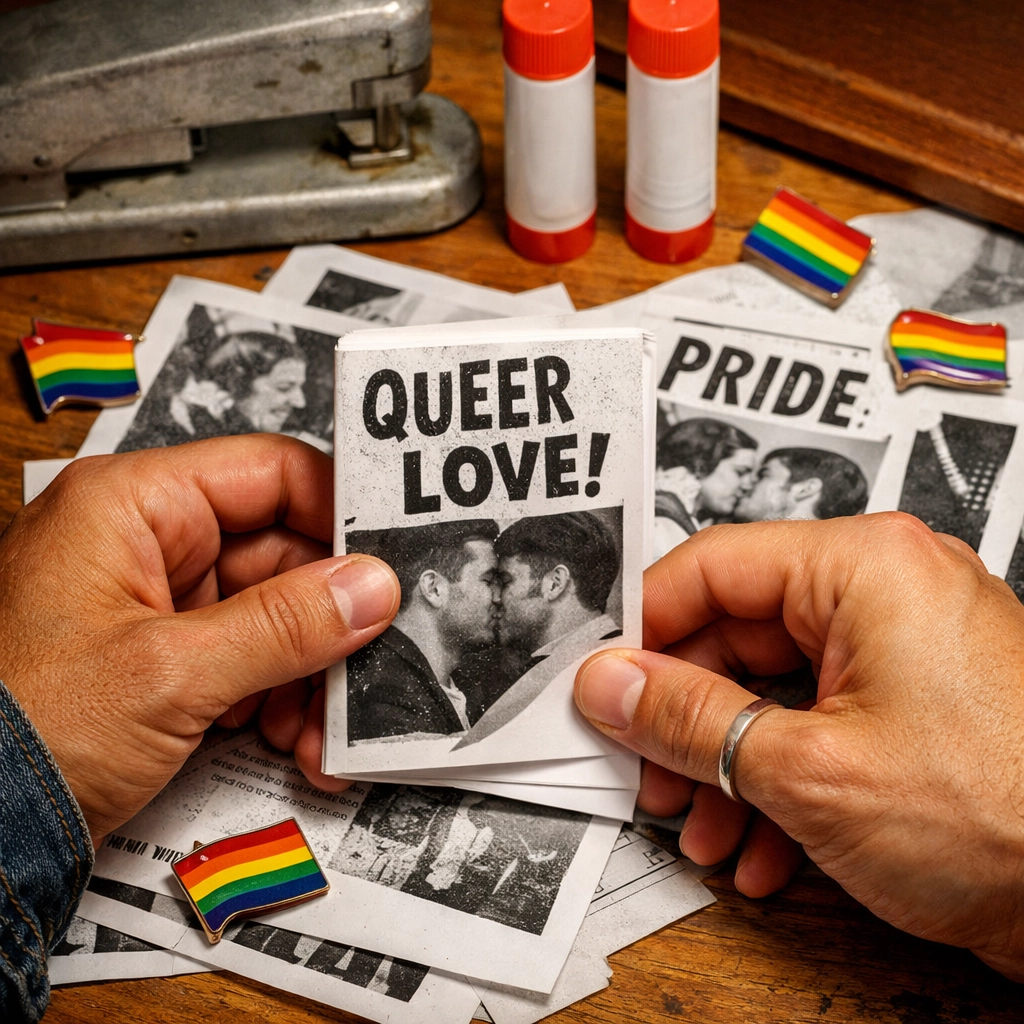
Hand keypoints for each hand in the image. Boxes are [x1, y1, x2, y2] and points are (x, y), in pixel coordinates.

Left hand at [0, 436, 398, 844]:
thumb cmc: (20, 731)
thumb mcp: (170, 674)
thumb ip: (283, 625)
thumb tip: (372, 587)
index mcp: (133, 506)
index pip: (269, 473)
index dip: (339, 511)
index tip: (394, 558)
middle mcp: (148, 543)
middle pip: (282, 555)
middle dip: (329, 624)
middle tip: (371, 667)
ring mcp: (157, 603)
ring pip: (274, 615)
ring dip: (309, 674)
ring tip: (320, 731)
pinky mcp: (163, 657)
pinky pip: (249, 658)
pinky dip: (279, 700)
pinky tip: (293, 743)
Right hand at [574, 513, 1023, 980]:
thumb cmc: (998, 818)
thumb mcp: (805, 771)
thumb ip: (687, 717)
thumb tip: (610, 686)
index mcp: (864, 565)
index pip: (711, 565)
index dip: (643, 627)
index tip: (602, 681)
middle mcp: (884, 589)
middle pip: (736, 634)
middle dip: (687, 722)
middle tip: (647, 774)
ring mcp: (901, 646)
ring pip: (770, 688)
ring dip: (727, 767)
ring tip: (708, 833)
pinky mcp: (912, 701)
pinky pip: (816, 719)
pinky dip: (779, 781)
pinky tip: (764, 847)